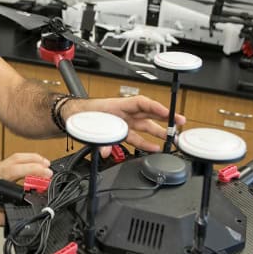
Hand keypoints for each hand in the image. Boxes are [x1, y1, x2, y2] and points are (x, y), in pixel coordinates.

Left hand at [65, 95, 185, 155]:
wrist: (72, 117)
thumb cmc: (81, 113)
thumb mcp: (90, 123)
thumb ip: (100, 137)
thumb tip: (106, 151)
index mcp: (119, 105)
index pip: (142, 103)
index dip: (156, 108)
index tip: (168, 113)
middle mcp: (125, 113)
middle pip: (149, 114)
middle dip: (166, 118)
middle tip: (180, 122)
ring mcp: (124, 122)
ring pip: (146, 126)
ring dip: (159, 132)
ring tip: (172, 138)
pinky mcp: (120, 132)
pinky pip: (136, 138)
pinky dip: (146, 143)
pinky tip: (154, 148)